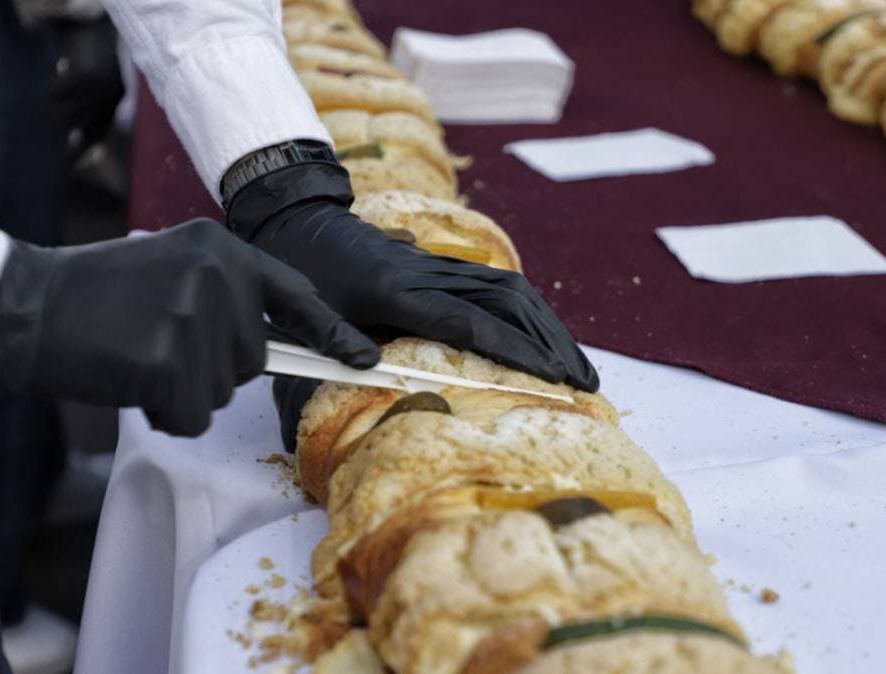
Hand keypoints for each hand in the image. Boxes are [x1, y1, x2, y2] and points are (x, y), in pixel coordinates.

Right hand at [0, 219, 378, 435]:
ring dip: (185, 390)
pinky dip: (165, 413)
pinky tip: (131, 381)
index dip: (333, 333)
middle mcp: (217, 276)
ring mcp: (192, 316)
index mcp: (222, 248)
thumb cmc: (101, 292)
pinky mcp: (165, 359)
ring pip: (223, 392)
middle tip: (158, 344)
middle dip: (214, 367)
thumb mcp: (175, 267)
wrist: (27, 304)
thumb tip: (285, 347)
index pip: (297, 295)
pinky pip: (192, 415)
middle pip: (256, 359)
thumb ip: (229, 295)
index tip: (368, 360)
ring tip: (139, 356)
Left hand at [225, 157, 598, 391]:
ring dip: (549, 326)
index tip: (552, 375)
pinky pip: (498, 283)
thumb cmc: (304, 283)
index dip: (515, 349)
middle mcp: (426, 274)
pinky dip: (530, 312)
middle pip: (507, 301)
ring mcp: (438, 266)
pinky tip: (546, 337)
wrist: (300, 225)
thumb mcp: (312, 317)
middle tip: (585, 378)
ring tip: (577, 363)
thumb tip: (364, 367)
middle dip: (552, 340)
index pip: (470, 323)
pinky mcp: (442, 265)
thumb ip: (337, 343)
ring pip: (510, 288)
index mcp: (396, 292)